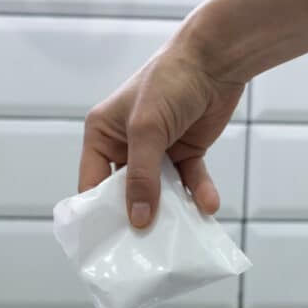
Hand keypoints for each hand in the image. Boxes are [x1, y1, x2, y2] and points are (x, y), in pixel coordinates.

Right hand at [78, 34, 243, 228]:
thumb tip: (138, 220)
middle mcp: (126, 145)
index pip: (92, 182)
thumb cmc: (168, 82)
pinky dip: (198, 193)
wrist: (215, 60)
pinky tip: (208, 206)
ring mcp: (157, 151)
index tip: (108, 242)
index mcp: (102, 135)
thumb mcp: (147, 131)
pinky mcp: (185, 152)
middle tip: (145, 247)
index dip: (98, 212)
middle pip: (127, 192)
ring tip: (179, 234)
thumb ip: (142, 177)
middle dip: (138, 215)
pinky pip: (189, 181)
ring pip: (160, 191)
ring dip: (172, 210)